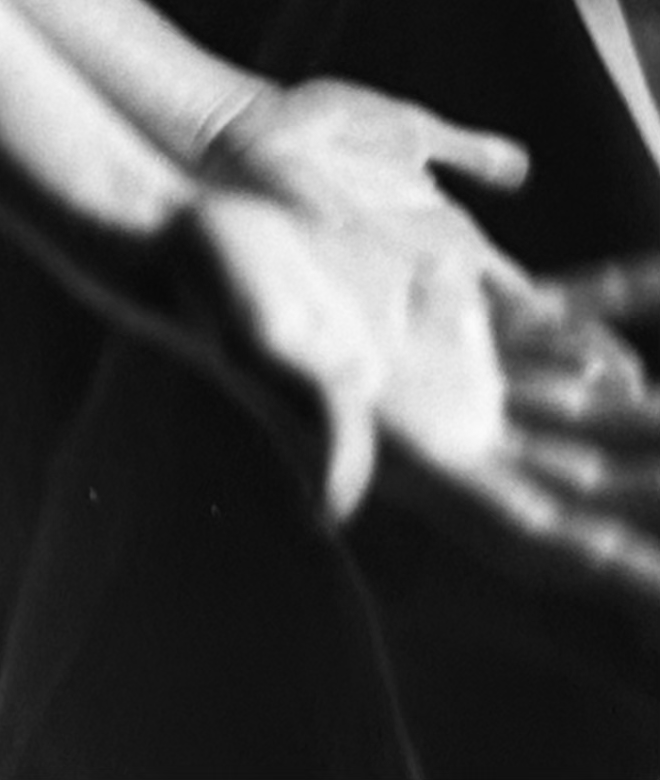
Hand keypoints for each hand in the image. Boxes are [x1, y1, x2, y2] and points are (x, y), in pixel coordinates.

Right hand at [176, 113, 659, 636]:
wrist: (198, 237)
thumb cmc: (223, 299)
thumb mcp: (273, 355)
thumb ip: (316, 425)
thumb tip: (338, 507)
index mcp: (411, 448)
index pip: (519, 520)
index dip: (587, 553)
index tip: (645, 575)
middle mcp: (444, 420)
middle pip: (567, 479)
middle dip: (636, 501)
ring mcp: (451, 364)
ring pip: (569, 403)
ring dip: (631, 417)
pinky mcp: (448, 303)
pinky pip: (545, 323)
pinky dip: (595, 328)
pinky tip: (639, 321)